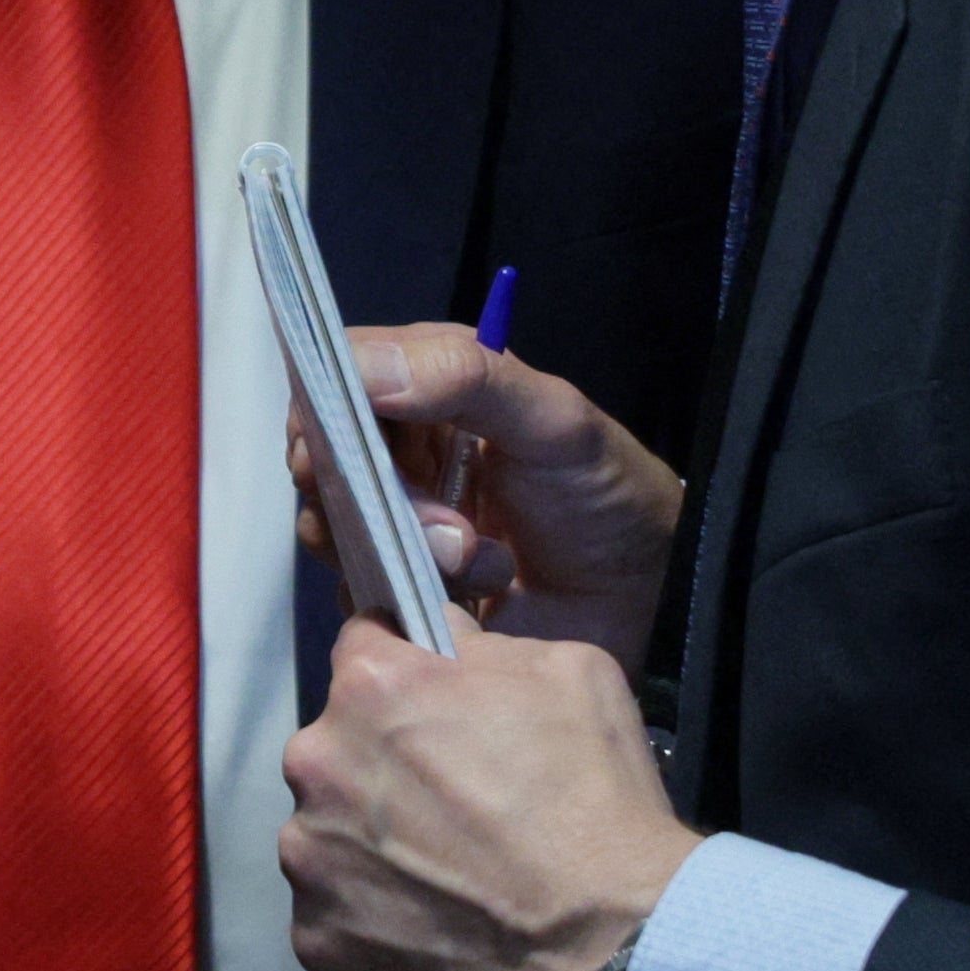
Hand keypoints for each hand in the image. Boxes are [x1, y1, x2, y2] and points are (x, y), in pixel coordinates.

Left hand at [278, 611, 698, 970]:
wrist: (606, 942)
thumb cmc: (593, 796)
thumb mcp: (565, 669)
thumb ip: (479, 647)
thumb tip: (442, 641)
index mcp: (371, 683)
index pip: (362, 648)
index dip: (404, 674)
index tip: (434, 707)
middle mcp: (317, 759)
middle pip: (338, 745)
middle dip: (383, 763)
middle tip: (453, 804)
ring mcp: (307, 854)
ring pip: (329, 830)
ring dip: (371, 842)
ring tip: (446, 874)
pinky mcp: (315, 935)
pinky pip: (333, 909)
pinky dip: (372, 914)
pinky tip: (432, 923)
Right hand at [288, 325, 681, 679]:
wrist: (645, 602)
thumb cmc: (606, 494)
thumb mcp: (553, 421)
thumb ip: (466, 377)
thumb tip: (362, 368)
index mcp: (431, 381)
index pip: (338, 372)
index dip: (327, 407)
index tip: (342, 449)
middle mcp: (402, 444)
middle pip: (324, 453)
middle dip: (378, 497)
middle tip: (453, 532)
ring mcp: (395, 514)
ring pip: (333, 522)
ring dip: (401, 548)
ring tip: (477, 563)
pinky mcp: (396, 579)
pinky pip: (355, 584)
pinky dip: (405, 593)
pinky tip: (471, 597)